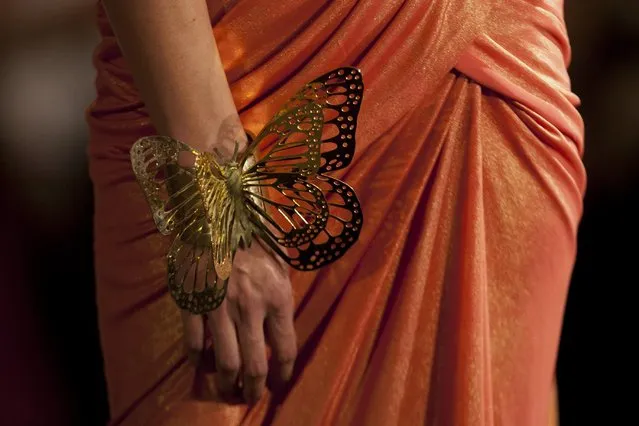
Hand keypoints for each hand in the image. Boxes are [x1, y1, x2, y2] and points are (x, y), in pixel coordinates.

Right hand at [181, 240, 295, 404]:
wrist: (214, 210)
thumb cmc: (253, 232)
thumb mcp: (280, 260)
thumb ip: (282, 291)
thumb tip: (283, 321)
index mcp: (277, 296)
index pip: (286, 350)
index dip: (284, 374)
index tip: (279, 383)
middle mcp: (251, 308)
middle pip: (255, 367)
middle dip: (253, 391)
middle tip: (250, 398)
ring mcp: (219, 308)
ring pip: (224, 364)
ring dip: (227, 385)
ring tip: (227, 391)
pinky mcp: (193, 304)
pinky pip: (194, 346)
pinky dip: (199, 362)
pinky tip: (204, 364)